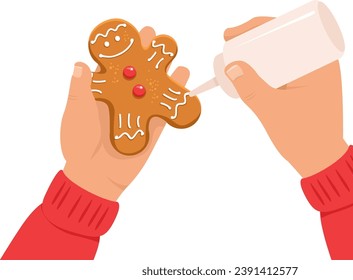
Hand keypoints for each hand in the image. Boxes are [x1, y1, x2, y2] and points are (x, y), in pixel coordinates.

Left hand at [61, 27, 189, 200]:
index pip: (114, 66)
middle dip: (146, 55)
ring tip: (172, 55)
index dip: (123, 50)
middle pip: (137, 73)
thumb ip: (80, 90)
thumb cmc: (79, 144)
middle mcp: (122, 99)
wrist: (95, 175)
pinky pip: (164, 110)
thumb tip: (79, 63)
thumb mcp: (76, 114)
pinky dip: (173, 96)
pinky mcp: (151, 127)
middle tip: (155, 38)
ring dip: (163, 72)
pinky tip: (182, 82)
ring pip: (152, 88)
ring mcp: (138, 112)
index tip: (131, 34)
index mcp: (102, 93)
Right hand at [224, 18, 347, 176]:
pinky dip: (265, 65)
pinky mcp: (305, 85)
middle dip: (254, 37)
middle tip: (230, 42)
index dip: (259, 25)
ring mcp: (313, 74)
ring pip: (282, 52)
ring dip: (258, 51)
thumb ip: (251, 89)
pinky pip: (283, 67)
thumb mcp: (273, 111)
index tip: (235, 34)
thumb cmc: (306, 138)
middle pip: (284, 37)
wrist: (320, 161)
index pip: (289, 29)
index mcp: (322, 62)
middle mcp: (321, 63)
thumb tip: (231, 67)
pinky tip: (249, 67)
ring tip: (235, 55)